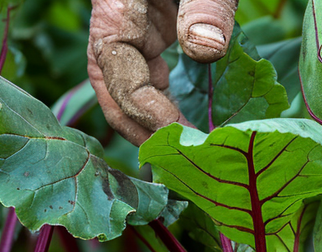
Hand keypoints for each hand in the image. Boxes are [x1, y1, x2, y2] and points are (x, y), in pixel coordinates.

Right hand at [88, 0, 238, 144]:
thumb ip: (204, 8)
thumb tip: (207, 52)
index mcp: (116, 12)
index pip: (120, 79)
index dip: (150, 116)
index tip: (185, 137)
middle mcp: (117, 26)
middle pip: (114, 93)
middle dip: (142, 132)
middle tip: (179, 165)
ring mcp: (133, 30)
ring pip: (129, 87)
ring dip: (151, 124)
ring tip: (182, 154)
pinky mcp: (152, 31)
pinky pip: (148, 74)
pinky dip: (163, 103)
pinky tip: (184, 127)